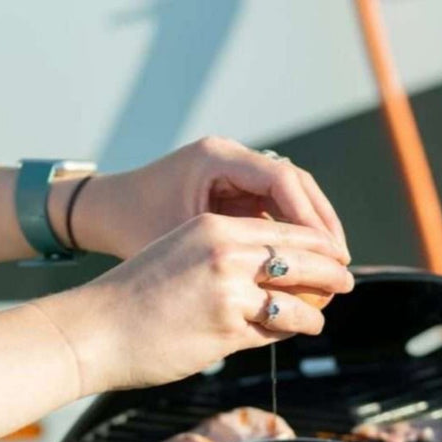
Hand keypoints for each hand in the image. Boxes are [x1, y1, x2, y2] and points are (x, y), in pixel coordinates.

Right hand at [36, 213, 352, 393]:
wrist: (94, 329)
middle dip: (332, 273)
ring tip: (319, 317)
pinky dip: (287, 333)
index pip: (286, 230)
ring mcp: (229, 291)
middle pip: (303, 261)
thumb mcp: (180, 250)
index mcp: (214, 227)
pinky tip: (292, 332)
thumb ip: (224, 252)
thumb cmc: (135, 295)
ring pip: (295, 302)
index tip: (336, 254)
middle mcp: (226, 253)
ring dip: (313, 312)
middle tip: (347, 282)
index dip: (319, 245)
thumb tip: (272, 263)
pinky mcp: (226, 329)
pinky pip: (273, 332)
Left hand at [65, 137, 348, 261]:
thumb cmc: (130, 226)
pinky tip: (303, 261)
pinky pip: (272, 205)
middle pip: (295, 182)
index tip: (330, 251)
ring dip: (311, 228)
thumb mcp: (182, 242)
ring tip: (331, 263)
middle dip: (321, 222)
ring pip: (289, 194)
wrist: (99, 211)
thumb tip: (284, 285)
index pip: (282, 179)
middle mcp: (229, 156)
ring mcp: (232, 169)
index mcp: (216, 157)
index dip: (312, 218)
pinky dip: (290, 232)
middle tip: (342, 259)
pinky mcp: (231, 186)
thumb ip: (231, 256)